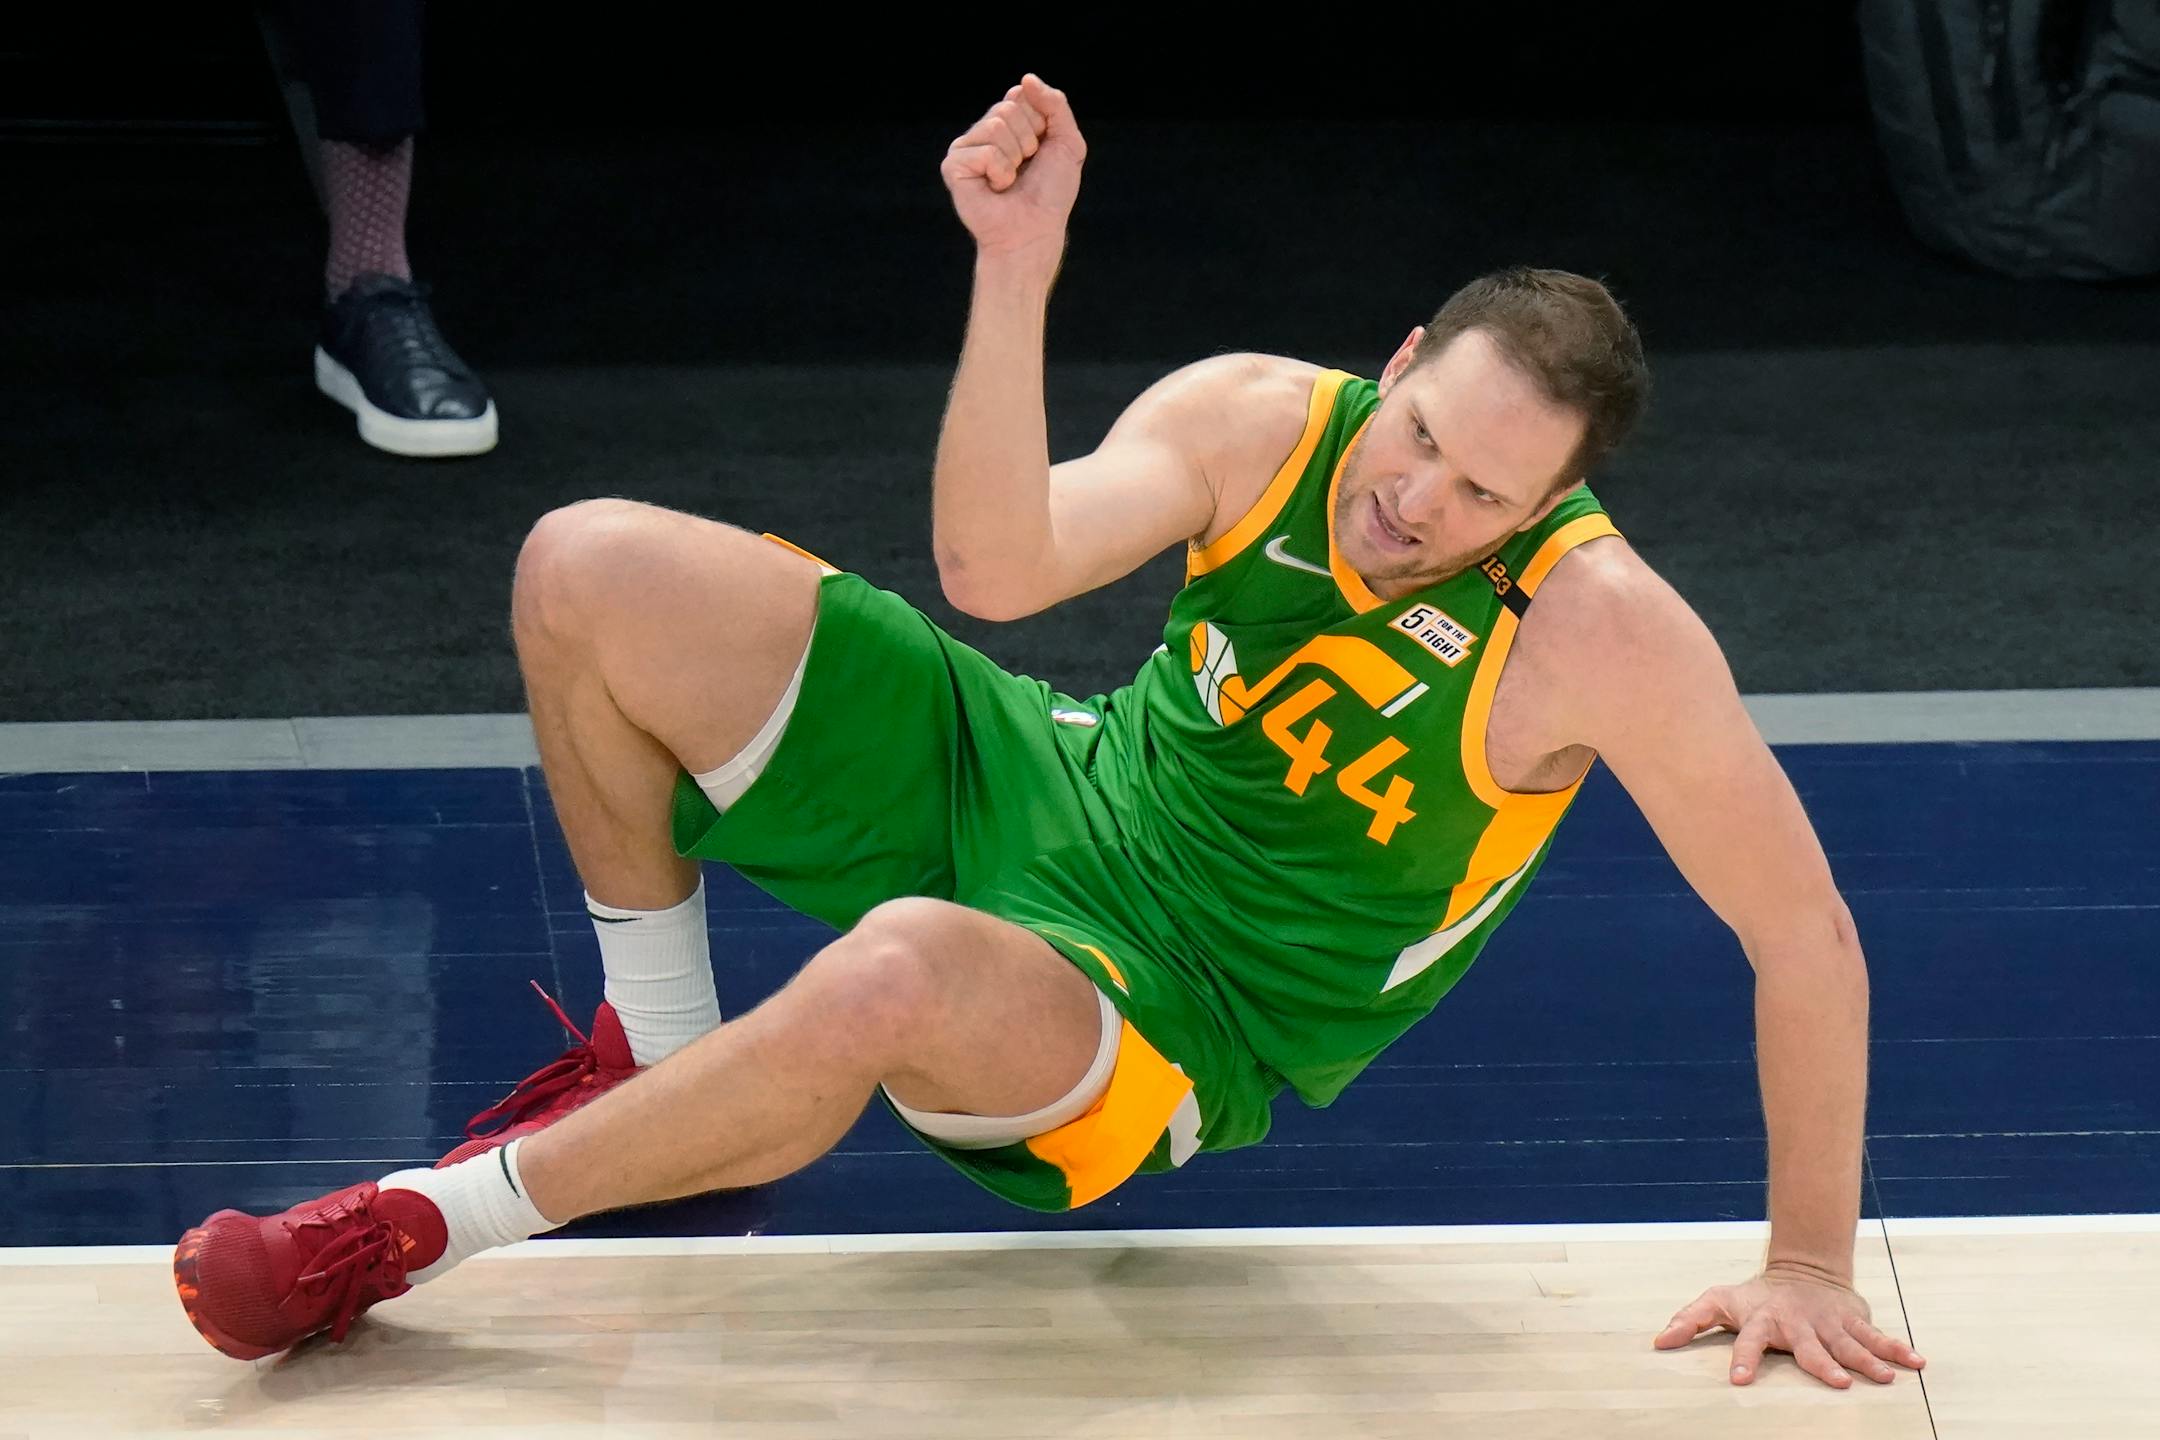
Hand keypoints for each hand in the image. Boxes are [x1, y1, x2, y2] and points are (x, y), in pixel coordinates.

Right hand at [941, 74, 1086, 261]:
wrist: (1035, 231)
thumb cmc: (1051, 194)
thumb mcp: (1068, 143)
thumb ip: (1055, 105)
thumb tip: (1025, 79)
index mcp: (1008, 122)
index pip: (1022, 95)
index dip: (1040, 124)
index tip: (1041, 151)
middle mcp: (984, 131)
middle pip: (1008, 108)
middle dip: (1028, 141)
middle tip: (1025, 169)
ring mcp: (966, 147)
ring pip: (996, 126)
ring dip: (1015, 159)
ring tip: (1011, 181)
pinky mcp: (953, 165)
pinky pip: (985, 151)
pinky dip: (1000, 173)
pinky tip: (996, 189)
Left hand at [1654, 1266, 1926, 1388]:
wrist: (1801, 1269)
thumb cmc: (1755, 1295)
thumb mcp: (1718, 1301)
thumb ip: (1690, 1320)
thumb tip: (1658, 1341)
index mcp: (1763, 1320)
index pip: (1749, 1340)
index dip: (1744, 1359)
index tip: (1739, 1379)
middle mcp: (1798, 1323)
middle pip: (1810, 1347)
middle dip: (1822, 1363)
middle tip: (1837, 1381)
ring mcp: (1829, 1322)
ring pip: (1850, 1343)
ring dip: (1868, 1360)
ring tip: (1886, 1377)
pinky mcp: (1853, 1321)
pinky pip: (1878, 1336)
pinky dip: (1898, 1348)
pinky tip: (1917, 1362)